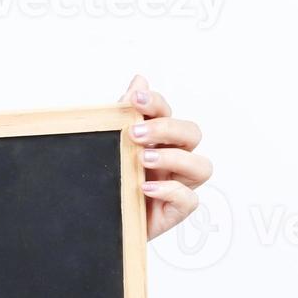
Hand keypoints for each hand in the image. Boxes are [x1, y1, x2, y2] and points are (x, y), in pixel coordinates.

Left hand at [119, 74, 212, 240]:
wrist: (95, 219)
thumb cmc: (110, 180)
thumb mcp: (110, 145)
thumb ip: (124, 114)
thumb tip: (139, 79)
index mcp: (158, 138)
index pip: (167, 112)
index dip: (155, 103)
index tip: (134, 100)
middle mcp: (173, 158)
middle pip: (191, 133)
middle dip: (166, 129)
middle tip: (134, 134)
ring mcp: (178, 183)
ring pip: (201, 166)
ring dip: (173, 158)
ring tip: (142, 159)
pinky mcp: (176, 210)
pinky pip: (189, 199)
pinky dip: (170, 190)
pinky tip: (145, 188)